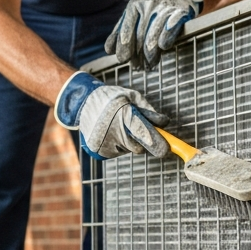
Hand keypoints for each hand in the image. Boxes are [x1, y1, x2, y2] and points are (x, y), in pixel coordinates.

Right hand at [54, 72, 170, 159]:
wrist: (84, 102)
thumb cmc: (112, 98)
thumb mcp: (132, 97)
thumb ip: (149, 111)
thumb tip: (164, 123)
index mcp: (123, 114)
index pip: (143, 133)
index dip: (156, 142)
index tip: (166, 149)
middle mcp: (113, 130)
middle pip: (138, 147)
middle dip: (143, 141)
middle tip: (134, 127)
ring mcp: (104, 142)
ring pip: (129, 150)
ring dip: (129, 141)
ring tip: (118, 126)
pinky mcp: (99, 151)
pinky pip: (118, 152)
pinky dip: (119, 145)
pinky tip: (111, 132)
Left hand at [104, 0, 205, 68]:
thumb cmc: (153, 12)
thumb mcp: (135, 17)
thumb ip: (121, 31)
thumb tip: (109, 50)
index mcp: (135, 4)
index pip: (126, 28)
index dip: (123, 45)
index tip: (122, 59)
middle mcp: (148, 3)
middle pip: (139, 34)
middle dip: (138, 54)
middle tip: (137, 67)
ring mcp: (165, 6)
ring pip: (153, 34)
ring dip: (151, 53)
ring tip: (149, 64)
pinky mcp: (181, 11)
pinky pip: (170, 29)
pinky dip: (165, 39)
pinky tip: (163, 48)